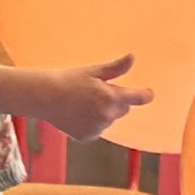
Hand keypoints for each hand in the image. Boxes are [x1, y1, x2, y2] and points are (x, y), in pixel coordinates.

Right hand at [28, 54, 156, 144]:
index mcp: (112, 97)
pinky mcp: (87, 136)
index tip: (148, 93)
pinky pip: (97, 130)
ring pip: (109, 120)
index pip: (138, 98)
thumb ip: (116, 68)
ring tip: (83, 104)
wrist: (46, 97)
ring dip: (103, 113)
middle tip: (96, 93)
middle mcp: (107, 115)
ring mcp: (97, 128)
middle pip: (123, 109)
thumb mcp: (93, 71)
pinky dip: (91, 124)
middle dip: (115, 102)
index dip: (145, 95)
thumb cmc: (70, 80)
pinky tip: (78, 114)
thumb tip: (132, 57)